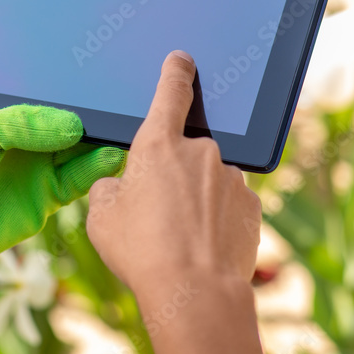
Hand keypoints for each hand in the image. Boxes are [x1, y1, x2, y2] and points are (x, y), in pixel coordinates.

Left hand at [0, 105, 125, 310]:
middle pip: (69, 120)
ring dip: (100, 140)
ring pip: (79, 149)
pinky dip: (95, 169)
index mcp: (5, 114)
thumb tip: (71, 124)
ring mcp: (37, 167)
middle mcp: (25, 138)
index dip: (70, 91)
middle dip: (93, 113)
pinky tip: (109, 156)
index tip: (97, 81)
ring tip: (122, 130)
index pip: (45, 97)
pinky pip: (77, 180)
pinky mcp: (46, 197)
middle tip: (119, 104)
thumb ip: (17, 123)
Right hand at [87, 50, 261, 292]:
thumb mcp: (101, 216)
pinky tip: (201, 247)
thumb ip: (108, 188)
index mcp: (159, 144)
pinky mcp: (252, 207)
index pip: (170, 92)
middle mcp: (201, 152)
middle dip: (172, 175)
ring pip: (207, 181)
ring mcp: (231, 178)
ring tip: (178, 239)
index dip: (175, 71)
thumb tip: (120, 185)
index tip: (181, 59)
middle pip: (184, 151)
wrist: (195, 294)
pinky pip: (228, 206)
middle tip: (157, 213)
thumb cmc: (141, 252)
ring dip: (195, 200)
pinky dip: (215, 220)